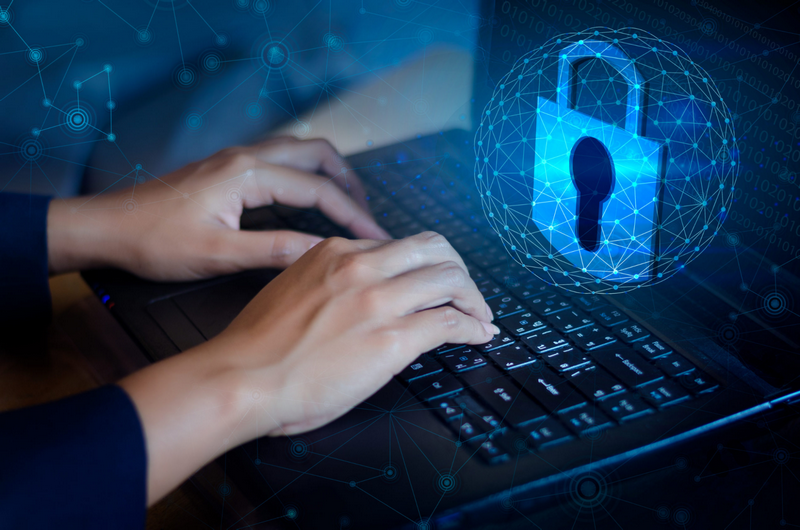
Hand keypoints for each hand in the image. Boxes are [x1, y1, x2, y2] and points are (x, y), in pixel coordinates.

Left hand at [47, 137, 387, 279]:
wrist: (108, 228)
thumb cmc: (154, 242)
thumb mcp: (218, 254)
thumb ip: (275, 251)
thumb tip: (323, 253)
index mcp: (247, 175)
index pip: (318, 190)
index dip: (353, 216)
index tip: (377, 238)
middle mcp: (246, 157)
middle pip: (317, 154)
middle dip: (350, 183)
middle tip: (368, 216)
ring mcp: (236, 159)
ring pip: (300, 151)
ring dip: (329, 173)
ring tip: (348, 205)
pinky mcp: (227, 168)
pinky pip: (281, 160)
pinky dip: (307, 175)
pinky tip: (308, 201)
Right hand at [118, 232, 497, 503]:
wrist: (241, 378)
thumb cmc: (257, 346)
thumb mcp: (294, 291)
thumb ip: (331, 283)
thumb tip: (361, 297)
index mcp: (335, 253)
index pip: (398, 246)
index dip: (422, 264)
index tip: (430, 282)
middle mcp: (361, 267)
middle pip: (435, 248)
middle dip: (458, 268)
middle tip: (465, 292)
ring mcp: (379, 301)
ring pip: (451, 278)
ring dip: (474, 297)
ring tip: (480, 315)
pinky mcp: (393, 339)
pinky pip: (450, 321)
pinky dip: (473, 326)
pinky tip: (479, 335)